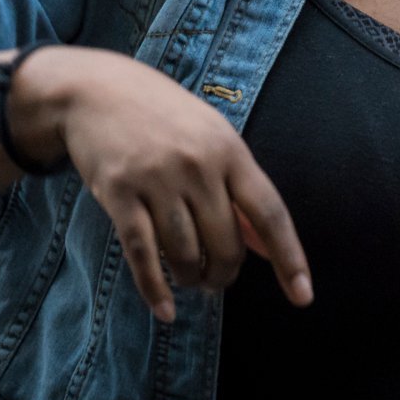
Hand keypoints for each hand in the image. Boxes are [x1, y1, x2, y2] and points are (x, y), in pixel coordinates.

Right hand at [24, 47, 311, 323]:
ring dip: (191, 278)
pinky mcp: (119, 192)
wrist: (96, 90)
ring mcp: (157, 178)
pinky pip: (142, 254)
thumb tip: (265, 246)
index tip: (303, 296)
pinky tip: (166, 309)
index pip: (268, 212)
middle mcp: (198, 164)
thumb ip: (239, 190)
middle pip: (226, 244)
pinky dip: (156, 289)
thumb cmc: (163, 117)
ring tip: (190, 278)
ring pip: (185, 254)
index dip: (288, 257)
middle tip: (215, 279)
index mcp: (229, 150)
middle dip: (224, 273)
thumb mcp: (211, 139)